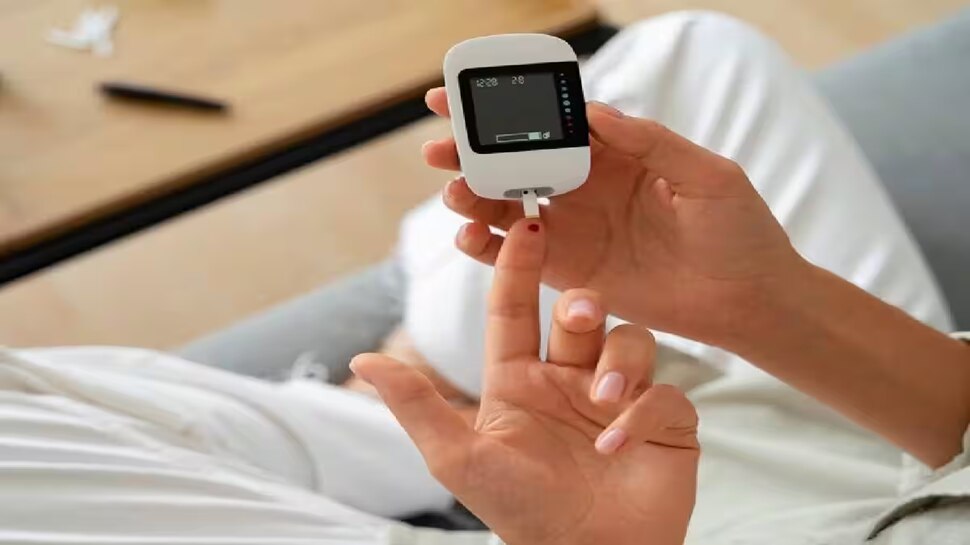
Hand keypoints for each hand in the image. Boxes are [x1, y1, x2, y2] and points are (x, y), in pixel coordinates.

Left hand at [351, 219, 698, 544]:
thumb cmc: (518, 510)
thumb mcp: (459, 456)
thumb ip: (415, 405)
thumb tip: (362, 359)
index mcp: (520, 379)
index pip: (515, 308)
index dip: (517, 267)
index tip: (526, 225)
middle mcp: (568, 379)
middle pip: (580, 314)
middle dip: (580, 305)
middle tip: (577, 316)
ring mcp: (617, 397)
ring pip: (629, 339)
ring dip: (618, 358)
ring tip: (603, 397)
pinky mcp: (662, 422)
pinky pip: (665, 392)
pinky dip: (644, 411)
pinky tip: (618, 443)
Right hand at [423, 88, 805, 347]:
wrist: (747, 301)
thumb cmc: (740, 232)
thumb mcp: (707, 176)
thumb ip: (652, 142)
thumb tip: (596, 112)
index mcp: (616, 152)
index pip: (552, 120)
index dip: (508, 107)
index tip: (465, 96)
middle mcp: (585, 185)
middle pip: (516, 161)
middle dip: (472, 152)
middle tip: (439, 149)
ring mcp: (573, 227)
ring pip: (506, 205)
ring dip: (472, 197)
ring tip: (454, 194)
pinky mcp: (568, 270)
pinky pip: (515, 254)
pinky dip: (485, 245)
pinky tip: (469, 236)